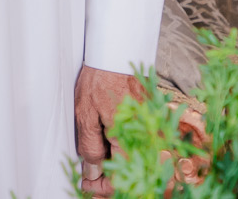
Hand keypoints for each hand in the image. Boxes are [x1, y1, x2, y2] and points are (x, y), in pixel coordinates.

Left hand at [75, 65, 140, 196]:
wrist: (117, 53)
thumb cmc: (99, 78)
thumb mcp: (85, 113)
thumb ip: (90, 146)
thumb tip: (93, 172)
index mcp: (128, 137)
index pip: (121, 177)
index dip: (102, 188)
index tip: (86, 186)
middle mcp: (146, 138)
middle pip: (131, 173)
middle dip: (111, 182)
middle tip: (90, 184)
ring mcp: (151, 131)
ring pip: (136, 162)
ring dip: (118, 170)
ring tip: (97, 172)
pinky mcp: (152, 123)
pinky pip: (140, 147)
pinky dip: (125, 156)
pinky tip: (109, 154)